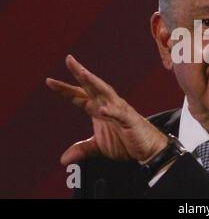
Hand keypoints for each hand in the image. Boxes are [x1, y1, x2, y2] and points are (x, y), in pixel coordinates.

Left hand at [46, 55, 167, 165]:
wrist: (148, 148)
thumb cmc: (126, 141)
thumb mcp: (99, 147)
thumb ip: (82, 149)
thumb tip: (63, 159)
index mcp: (99, 109)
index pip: (80, 96)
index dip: (65, 89)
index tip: (49, 81)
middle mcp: (108, 105)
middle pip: (92, 86)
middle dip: (81, 73)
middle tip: (69, 60)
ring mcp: (120, 111)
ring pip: (106, 93)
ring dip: (95, 83)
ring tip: (84, 73)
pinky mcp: (130, 121)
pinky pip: (120, 114)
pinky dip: (111, 111)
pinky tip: (102, 109)